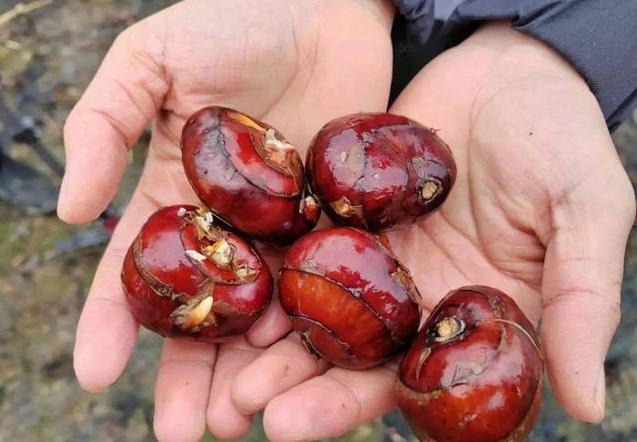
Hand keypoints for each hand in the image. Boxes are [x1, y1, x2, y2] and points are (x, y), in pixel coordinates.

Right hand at [57, 0, 393, 439]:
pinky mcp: (341, 224)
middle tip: (184, 433)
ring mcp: (287, 230)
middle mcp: (230, 226)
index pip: (136, 271)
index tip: (93, 375)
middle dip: (188, 374)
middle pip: (203, 313)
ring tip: (236, 424)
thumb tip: (70, 212)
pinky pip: (323, 285)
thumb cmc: (235, 20)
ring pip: (262, 316)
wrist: (327, 5)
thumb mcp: (151, 60)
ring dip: (247, 370)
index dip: (111, 323)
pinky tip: (298, 368)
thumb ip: (100, 124)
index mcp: (178, 196)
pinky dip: (310, 328)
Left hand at [231, 22, 635, 440]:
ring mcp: (381, 254)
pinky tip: (238, 288)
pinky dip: (274, 267)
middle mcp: (420, 294)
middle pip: (353, 351)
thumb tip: (591, 405)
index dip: (357, 403)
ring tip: (226, 365)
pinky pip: (307, 243)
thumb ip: (582, 301)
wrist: (510, 71)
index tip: (301, 424)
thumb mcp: (588, 210)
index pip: (413, 376)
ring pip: (322, 304)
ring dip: (274, 336)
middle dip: (299, 381)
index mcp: (473, 311)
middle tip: (246, 405)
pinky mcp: (350, 211)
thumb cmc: (561, 137)